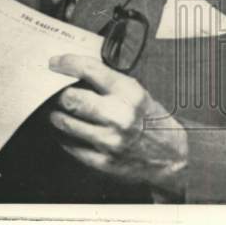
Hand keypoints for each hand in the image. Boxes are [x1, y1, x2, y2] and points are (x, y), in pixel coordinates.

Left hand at [48, 54, 187, 196]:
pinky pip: (70, 145)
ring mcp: (111, 140)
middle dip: (57, 93)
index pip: (89, 70)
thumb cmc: (150, 120)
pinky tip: (67, 131)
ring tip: (58, 111)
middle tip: (53, 92)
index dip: (66, 63)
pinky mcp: (104, 161)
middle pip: (71, 98)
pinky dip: (64, 136)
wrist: (172, 157)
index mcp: (128, 93)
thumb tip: (71, 71)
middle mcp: (119, 116)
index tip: (54, 63)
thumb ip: (107, 82)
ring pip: (65, 122)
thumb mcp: (136, 93)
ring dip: (57, 115)